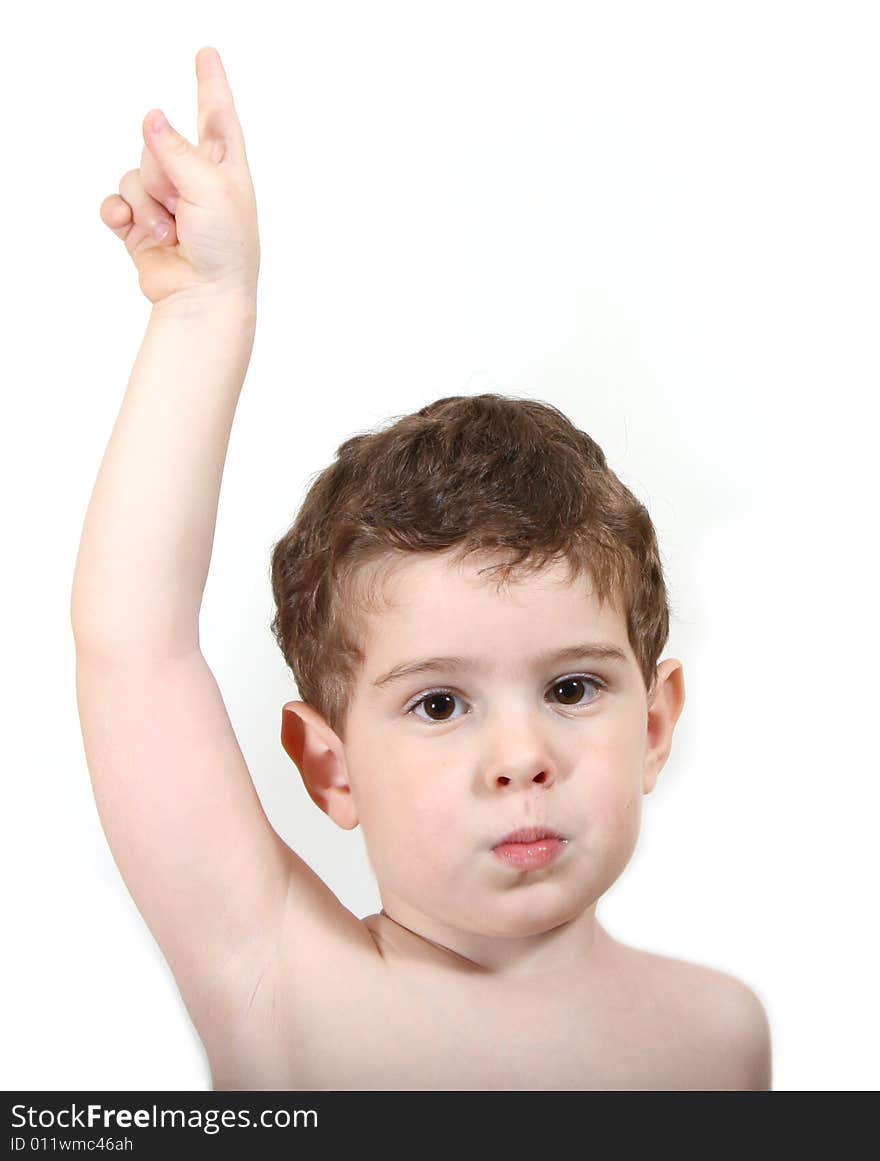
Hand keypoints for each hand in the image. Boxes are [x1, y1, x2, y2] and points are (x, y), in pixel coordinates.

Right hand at [99, 46, 259, 307]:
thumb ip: (177, 150)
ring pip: (134, 174)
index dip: (210, 84)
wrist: (204, 298)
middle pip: (157, 144)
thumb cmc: (225, 247)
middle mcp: (194, 180)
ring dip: (148, 205)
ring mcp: (165, 203)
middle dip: (163, 174)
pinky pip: (115, 201)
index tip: (207, 55)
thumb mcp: (210, 189)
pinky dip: (119, 213)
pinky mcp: (140, 226)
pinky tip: (130, 228)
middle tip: (185, 209)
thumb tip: (153, 117)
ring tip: (174, 233)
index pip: (216, 114)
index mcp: (224, 167)